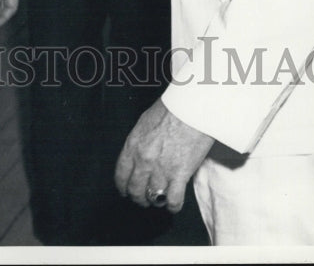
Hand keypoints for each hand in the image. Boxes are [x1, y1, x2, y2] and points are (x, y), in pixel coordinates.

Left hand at [114, 98, 214, 213]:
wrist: (192, 107)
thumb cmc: (172, 109)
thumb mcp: (146, 122)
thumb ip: (140, 141)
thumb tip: (139, 153)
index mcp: (133, 145)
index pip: (121, 174)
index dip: (122, 186)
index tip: (125, 190)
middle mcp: (144, 160)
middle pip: (135, 190)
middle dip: (139, 197)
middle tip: (144, 198)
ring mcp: (161, 169)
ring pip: (153, 197)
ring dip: (156, 201)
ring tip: (160, 199)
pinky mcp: (180, 175)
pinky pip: (173, 200)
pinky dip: (173, 205)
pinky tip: (173, 204)